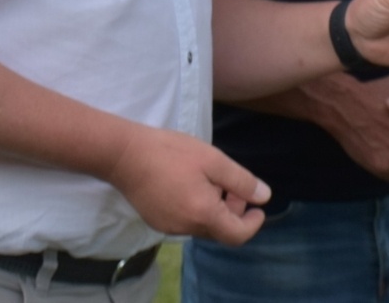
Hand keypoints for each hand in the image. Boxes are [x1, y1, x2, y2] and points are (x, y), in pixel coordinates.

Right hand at [106, 124, 269, 246]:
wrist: (124, 154)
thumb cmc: (171, 152)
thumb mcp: (212, 160)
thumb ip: (240, 180)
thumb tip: (264, 197)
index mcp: (202, 215)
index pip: (237, 235)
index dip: (252, 224)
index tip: (258, 207)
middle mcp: (185, 228)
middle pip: (220, 231)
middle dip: (234, 210)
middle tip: (232, 183)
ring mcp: (168, 227)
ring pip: (203, 226)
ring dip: (215, 208)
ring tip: (211, 178)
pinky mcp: (157, 221)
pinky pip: (186, 221)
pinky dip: (197, 209)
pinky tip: (192, 183)